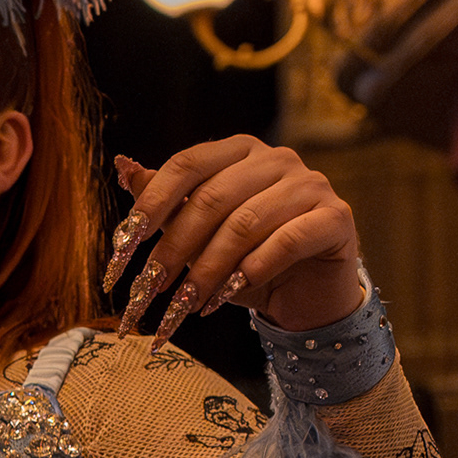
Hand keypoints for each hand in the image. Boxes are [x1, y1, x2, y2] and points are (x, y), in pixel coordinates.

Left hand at [113, 138, 361, 344]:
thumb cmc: (249, 262)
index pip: (187, 164)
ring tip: (185, 305)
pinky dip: (253, 271)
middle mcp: (277, 159)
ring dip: (208, 270)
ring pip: (245, 224)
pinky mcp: (335, 217)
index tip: (121, 247)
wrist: (306, 297)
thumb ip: (168, 204)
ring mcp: (310, 184)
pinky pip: (287, 241)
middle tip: (148, 290)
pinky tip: (227, 296)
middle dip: (174, 249)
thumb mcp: (201, 237)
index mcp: (239, 152)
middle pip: (212, 198)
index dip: (151, 204)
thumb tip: (124, 169)